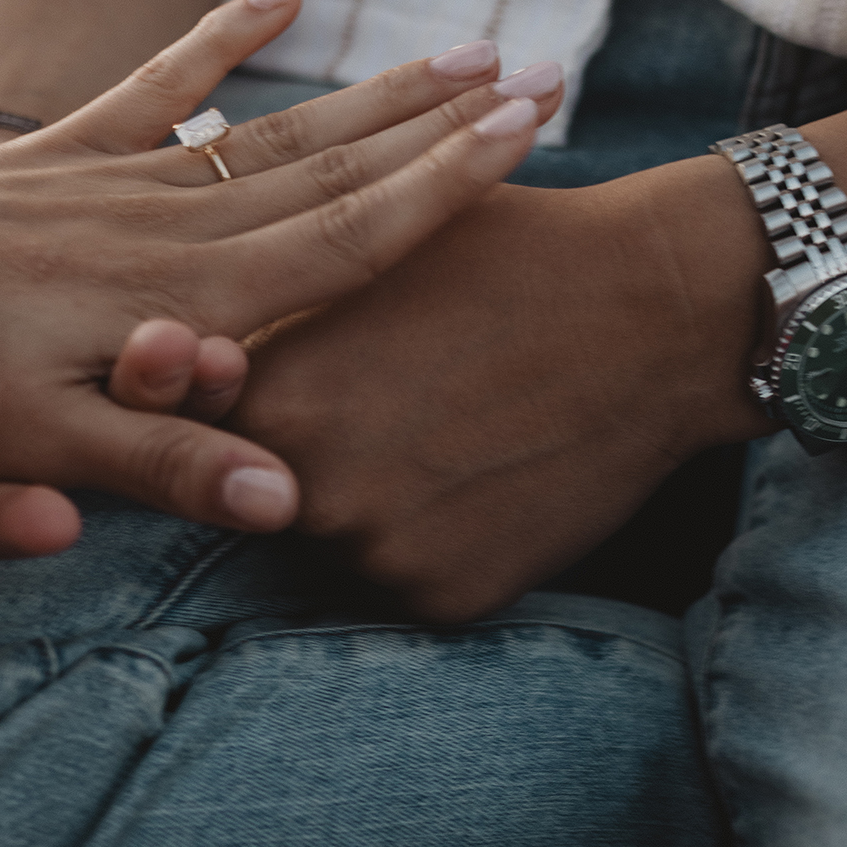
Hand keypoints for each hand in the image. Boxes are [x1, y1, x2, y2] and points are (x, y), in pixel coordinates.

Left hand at [0, 0, 563, 554]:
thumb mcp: (47, 450)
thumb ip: (170, 463)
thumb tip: (290, 502)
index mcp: (195, 298)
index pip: (349, 236)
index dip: (443, 186)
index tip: (524, 135)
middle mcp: (178, 226)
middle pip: (335, 166)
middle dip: (437, 125)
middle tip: (528, 73)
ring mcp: (124, 179)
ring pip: (275, 125)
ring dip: (370, 89)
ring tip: (453, 50)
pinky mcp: (67, 152)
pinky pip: (157, 82)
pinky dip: (220, 39)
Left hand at [232, 155, 777, 621]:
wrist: (654, 308)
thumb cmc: (505, 254)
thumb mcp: (368, 250)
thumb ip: (268, 310)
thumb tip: (192, 350)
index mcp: (275, 395)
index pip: (212, 431)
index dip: (251, 403)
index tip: (300, 379)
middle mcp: (310, 488)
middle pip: (271, 493)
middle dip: (311, 453)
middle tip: (393, 398)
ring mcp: (381, 551)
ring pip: (342, 540)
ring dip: (377, 500)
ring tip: (450, 426)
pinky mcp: (448, 596)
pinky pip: (411, 576)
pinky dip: (439, 538)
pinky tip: (487, 471)